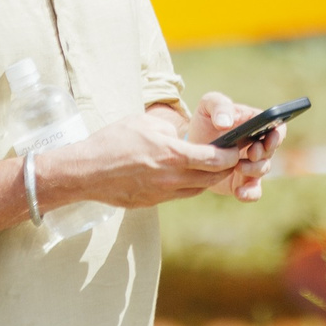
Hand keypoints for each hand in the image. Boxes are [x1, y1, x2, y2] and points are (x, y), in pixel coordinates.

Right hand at [33, 107, 242, 210]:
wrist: (86, 172)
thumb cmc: (113, 141)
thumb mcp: (145, 123)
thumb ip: (170, 127)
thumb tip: (185, 133)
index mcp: (171, 155)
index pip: (213, 159)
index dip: (231, 155)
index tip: (239, 147)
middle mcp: (171, 178)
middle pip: (211, 177)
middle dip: (227, 168)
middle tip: (235, 157)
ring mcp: (162, 193)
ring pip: (197, 189)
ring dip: (210, 178)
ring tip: (216, 166)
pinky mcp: (153, 202)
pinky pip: (181, 194)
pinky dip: (191, 185)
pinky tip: (190, 174)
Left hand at [189, 91, 285, 201]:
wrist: (192, 145)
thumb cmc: (206, 120)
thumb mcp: (209, 104)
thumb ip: (219, 106)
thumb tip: (225, 123)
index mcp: (257, 124)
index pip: (278, 128)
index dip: (277, 135)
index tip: (267, 139)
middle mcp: (259, 146)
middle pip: (271, 151)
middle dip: (263, 153)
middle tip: (250, 153)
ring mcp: (251, 165)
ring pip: (262, 170)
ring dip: (253, 170)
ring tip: (238, 167)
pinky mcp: (241, 182)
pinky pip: (253, 191)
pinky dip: (249, 193)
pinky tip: (239, 192)